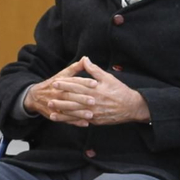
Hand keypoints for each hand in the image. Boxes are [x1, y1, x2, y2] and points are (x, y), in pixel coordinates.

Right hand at [23, 61, 88, 121]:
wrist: (35, 96)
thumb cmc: (53, 84)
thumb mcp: (62, 74)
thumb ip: (75, 68)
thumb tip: (85, 58)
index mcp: (60, 82)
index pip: (73, 82)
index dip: (84, 82)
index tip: (95, 83)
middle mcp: (57, 94)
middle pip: (70, 96)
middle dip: (81, 99)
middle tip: (93, 100)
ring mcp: (55, 105)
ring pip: (68, 110)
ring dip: (79, 113)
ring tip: (90, 115)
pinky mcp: (54, 115)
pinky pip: (65, 119)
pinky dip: (75, 122)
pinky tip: (85, 124)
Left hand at [28, 56, 148, 127]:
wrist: (131, 107)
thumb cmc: (119, 90)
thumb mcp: (108, 77)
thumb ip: (94, 70)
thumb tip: (85, 59)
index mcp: (95, 89)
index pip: (77, 85)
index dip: (65, 84)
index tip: (55, 82)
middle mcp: (92, 101)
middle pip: (73, 99)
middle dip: (60, 98)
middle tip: (48, 96)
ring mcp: (93, 112)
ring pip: (74, 111)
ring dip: (61, 110)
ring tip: (51, 108)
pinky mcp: (95, 120)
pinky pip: (80, 120)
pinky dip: (69, 120)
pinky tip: (61, 119)